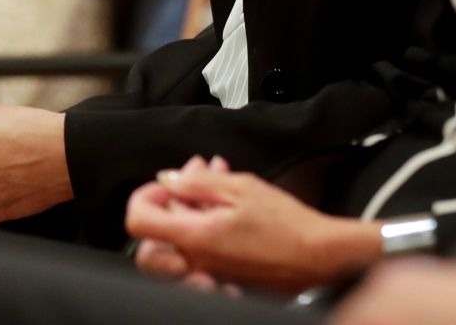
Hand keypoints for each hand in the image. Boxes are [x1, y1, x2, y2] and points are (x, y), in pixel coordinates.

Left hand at [124, 159, 381, 293]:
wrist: (317, 256)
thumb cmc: (286, 225)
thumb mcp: (240, 187)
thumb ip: (197, 182)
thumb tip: (168, 178)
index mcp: (194, 237)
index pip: (138, 220)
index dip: (146, 195)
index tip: (166, 184)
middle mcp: (194, 261)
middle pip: (153, 234)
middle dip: (170, 200)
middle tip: (195, 180)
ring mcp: (206, 272)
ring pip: (177, 239)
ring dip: (189, 207)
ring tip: (219, 183)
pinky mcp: (221, 277)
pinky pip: (197, 251)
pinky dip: (204, 225)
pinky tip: (227, 207)